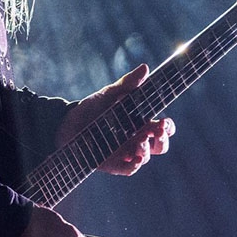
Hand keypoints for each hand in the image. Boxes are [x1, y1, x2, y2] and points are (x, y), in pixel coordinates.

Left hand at [55, 64, 174, 175]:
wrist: (67, 123)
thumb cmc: (92, 108)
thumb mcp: (109, 94)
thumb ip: (127, 84)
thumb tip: (145, 68)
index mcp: (140, 123)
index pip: (163, 128)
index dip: (169, 127)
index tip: (166, 121)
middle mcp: (136, 139)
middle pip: (160, 145)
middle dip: (163, 139)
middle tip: (159, 130)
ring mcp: (126, 152)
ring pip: (146, 156)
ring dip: (147, 150)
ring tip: (140, 141)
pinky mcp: (113, 164)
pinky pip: (129, 169)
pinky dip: (134, 165)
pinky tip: (135, 159)